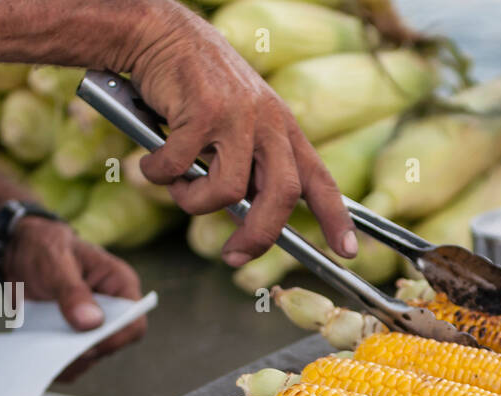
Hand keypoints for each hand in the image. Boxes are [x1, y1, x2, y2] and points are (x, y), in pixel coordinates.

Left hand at [4, 217, 146, 380]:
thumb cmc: (43, 247)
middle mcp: (112, 310)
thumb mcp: (54, 262)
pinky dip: (55, 362)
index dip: (116, 338)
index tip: (87, 346)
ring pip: (91, 359)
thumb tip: (91, 323)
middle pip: (112, 345)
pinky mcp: (75, 338)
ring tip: (42, 346)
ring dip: (67, 359)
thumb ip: (72, 292)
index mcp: (119, 285)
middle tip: (55, 348)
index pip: (134, 322)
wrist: (17, 252)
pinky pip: (72, 362)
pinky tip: (38, 350)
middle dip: (85, 351)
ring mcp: (94, 327)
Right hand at [129, 4, 356, 267]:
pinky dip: (159, 175)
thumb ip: (251, 164)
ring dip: (194, 202)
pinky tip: (153, 162)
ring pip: (227, 192)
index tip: (347, 251)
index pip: (319, 179)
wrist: (160, 33)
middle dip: (259, 236)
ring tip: (177, 187)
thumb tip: (249, 218)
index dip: (336, 218)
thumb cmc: (195, 86)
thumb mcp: (240, 122)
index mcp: (283, 128)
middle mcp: (268, 122)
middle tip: (234, 257)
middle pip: (282, 196)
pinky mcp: (202, 112)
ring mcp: (237, 116)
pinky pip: (180, 169)